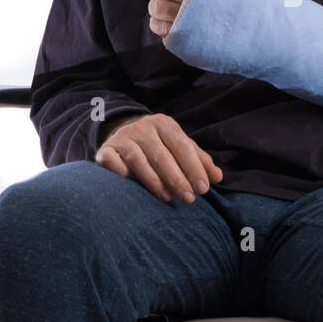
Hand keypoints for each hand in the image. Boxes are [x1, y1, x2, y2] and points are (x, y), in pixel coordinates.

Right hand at [94, 112, 222, 203]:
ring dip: (154, 181)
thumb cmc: (157, 146)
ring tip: (168, 198)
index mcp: (163, 123)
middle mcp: (141, 127)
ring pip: (138, 159)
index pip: (182, 145)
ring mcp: (121, 138)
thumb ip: (198, 161)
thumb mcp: (178, 147)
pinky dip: (124, 176)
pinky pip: (113, 164)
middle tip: (189, 198)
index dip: (194, 167)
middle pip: (161, 154)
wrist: (121, 135)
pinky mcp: (105, 151)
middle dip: (177, 178)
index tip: (204, 188)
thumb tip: (217, 177)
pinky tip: (136, 190)